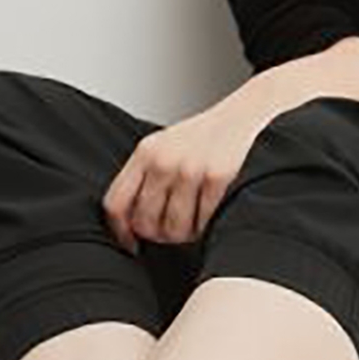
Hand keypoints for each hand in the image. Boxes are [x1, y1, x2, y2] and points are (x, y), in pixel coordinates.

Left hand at [101, 86, 276, 254]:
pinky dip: (204, 226)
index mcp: (145, 153)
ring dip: (183, 235)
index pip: (116, 203)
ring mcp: (190, 168)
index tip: (130, 242)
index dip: (120, 230)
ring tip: (191, 224)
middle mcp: (163, 160)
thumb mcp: (163, 148)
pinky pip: (202, 222)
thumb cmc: (203, 137)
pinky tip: (207, 216)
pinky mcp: (217, 176)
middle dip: (157, 235)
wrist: (242, 116)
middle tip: (169, 232)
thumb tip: (128, 223)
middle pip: (144, 221)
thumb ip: (144, 178)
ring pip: (173, 228)